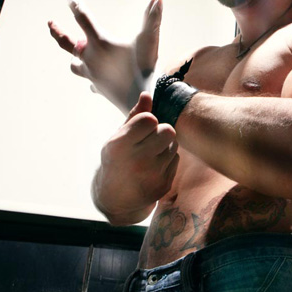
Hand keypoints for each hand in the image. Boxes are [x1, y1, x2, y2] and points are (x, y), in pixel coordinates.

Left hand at [47, 0, 162, 111]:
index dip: (76, 5)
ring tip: (77, 56)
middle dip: (58, 32)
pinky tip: (96, 81)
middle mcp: (91, 58)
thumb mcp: (150, 41)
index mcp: (100, 43)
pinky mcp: (99, 88)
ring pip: (74, 65)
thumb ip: (152, 19)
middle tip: (50, 23)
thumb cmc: (145, 69)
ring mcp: (92, 75)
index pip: (83, 18)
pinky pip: (90, 83)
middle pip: (67, 43)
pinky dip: (92, 79)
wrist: (142, 102)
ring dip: (75, 58)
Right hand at [92, 92, 179, 225]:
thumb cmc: (116, 160)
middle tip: (148, 140)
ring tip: (149, 154)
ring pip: (174, 144)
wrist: (115, 197)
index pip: (150, 119)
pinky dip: (167, 159)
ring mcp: (152, 175)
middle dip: (160, 131)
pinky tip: (153, 166)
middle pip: (168, 131)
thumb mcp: (117, 137)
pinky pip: (176, 159)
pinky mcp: (163, 185)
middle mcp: (136, 161)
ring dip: (164, 145)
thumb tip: (147, 94)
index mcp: (119, 146)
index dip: (147, 121)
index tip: (140, 129)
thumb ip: (134, 116)